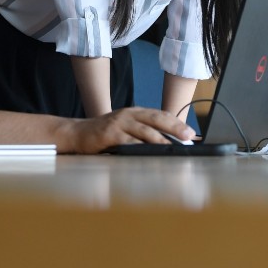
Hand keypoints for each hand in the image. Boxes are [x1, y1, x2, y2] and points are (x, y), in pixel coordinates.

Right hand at [68, 107, 195, 153]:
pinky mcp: (110, 134)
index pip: (160, 115)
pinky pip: (129, 141)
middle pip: (156, 119)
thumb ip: (142, 133)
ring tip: (173, 148)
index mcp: (135, 112)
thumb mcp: (125, 128)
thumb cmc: (104, 134)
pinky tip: (150, 154)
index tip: (190, 133)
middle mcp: (129, 114)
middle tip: (188, 136)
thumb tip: (167, 144)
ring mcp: (119, 123)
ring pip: (145, 130)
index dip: (176, 122)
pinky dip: (141, 148)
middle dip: (174, 127)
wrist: (77, 133)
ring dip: (161, 140)